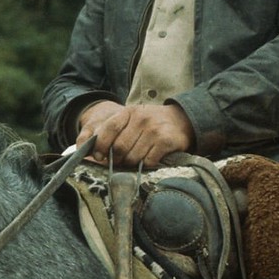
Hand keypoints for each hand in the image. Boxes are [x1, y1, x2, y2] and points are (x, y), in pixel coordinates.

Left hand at [76, 101, 195, 167]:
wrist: (182, 120)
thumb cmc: (151, 124)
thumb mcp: (133, 120)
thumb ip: (116, 132)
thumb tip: (96, 153)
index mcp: (129, 112)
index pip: (109, 128)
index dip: (101, 144)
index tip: (99, 156)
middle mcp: (141, 119)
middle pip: (120, 147)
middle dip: (117, 159)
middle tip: (120, 162)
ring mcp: (154, 130)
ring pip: (133, 157)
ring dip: (131, 164)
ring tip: (135, 161)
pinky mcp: (166, 141)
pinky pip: (148, 161)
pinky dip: (145, 165)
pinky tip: (149, 160)